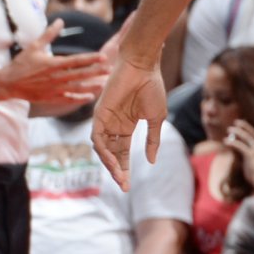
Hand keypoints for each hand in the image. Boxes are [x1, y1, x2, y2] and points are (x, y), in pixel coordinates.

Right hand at [10, 42, 111, 117]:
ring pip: (76, 88)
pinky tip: (90, 97)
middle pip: (80, 74)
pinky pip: (68, 99)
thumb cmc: (21, 63)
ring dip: (91, 86)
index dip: (90, 59)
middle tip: (110, 70)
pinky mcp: (51, 98)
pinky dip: (79, 99)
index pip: (76, 61)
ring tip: (104, 84)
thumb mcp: (34, 46)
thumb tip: (60, 20)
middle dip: (96, 72)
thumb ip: (49, 34)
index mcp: (52, 64)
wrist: (8, 83)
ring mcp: (54, 89)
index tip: (103, 57)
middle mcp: (55, 77)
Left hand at [90, 46, 169, 186]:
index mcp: (127, 127)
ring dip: (110, 163)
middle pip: (112, 154)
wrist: (143, 67)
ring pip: (102, 148)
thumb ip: (153, 140)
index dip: (125, 169)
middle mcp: (114, 125)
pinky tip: (112, 159)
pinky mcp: (99, 113)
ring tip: (119, 175)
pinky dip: (103, 149)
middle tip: (124, 186)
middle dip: (117, 171)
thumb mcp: (156, 119)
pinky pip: (96, 136)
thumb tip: (151, 161)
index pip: (122, 153)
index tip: (128, 185)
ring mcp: (105, 120)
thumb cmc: (152, 88)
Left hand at [222, 117, 253, 188]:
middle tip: (236, 122)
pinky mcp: (251, 155)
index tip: (242, 124)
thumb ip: (249, 149)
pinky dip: (232, 142)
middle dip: (244, 126)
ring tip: (229, 129)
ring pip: (246, 137)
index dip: (249, 128)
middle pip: (253, 132)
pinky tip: (225, 141)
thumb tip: (237, 141)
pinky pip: (240, 145)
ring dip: (237, 131)